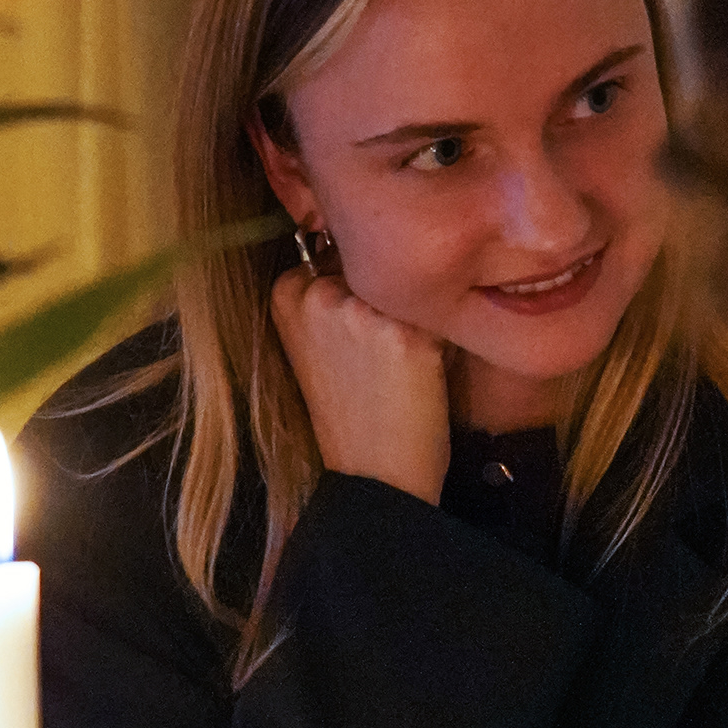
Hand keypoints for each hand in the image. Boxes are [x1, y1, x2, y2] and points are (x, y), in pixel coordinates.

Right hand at [271, 265, 451, 501]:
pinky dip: (440, 338)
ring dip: (416, 316)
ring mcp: (361, 312)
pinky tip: (422, 372)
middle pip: (375, 267)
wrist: (374, 475)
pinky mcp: (406, 333)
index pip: (337, 252)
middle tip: (382, 354)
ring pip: (408, 288)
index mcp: (287, 292)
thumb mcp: (316, 344)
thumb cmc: (349, 410)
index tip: (359, 332)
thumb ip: (328, 296)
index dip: (359, 288)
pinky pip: (439, 314)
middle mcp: (319, 294)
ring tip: (402, 364)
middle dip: (387, 298)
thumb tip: (366, 253)